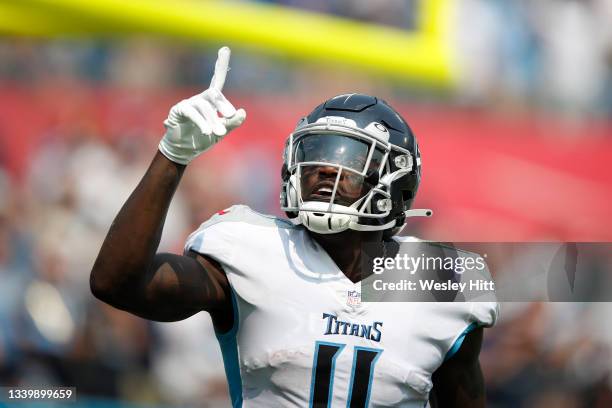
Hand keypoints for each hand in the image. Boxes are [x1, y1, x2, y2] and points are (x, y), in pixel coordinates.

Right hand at [158, 46, 245, 164]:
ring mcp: (189, 103)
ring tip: (219, 132)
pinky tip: (207, 132)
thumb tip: (242, 112)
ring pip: (204, 107)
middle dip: (223, 104)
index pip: (218, 80)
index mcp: (211, 101)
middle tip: (231, 115)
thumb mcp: (221, 132)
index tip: (225, 49)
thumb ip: (232, 123)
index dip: (220, 64)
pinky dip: (201, 122)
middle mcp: (200, 98)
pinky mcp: (178, 110)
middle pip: (214, 94)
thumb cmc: (203, 139)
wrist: (184, 151)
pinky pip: (191, 112)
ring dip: (213, 120)